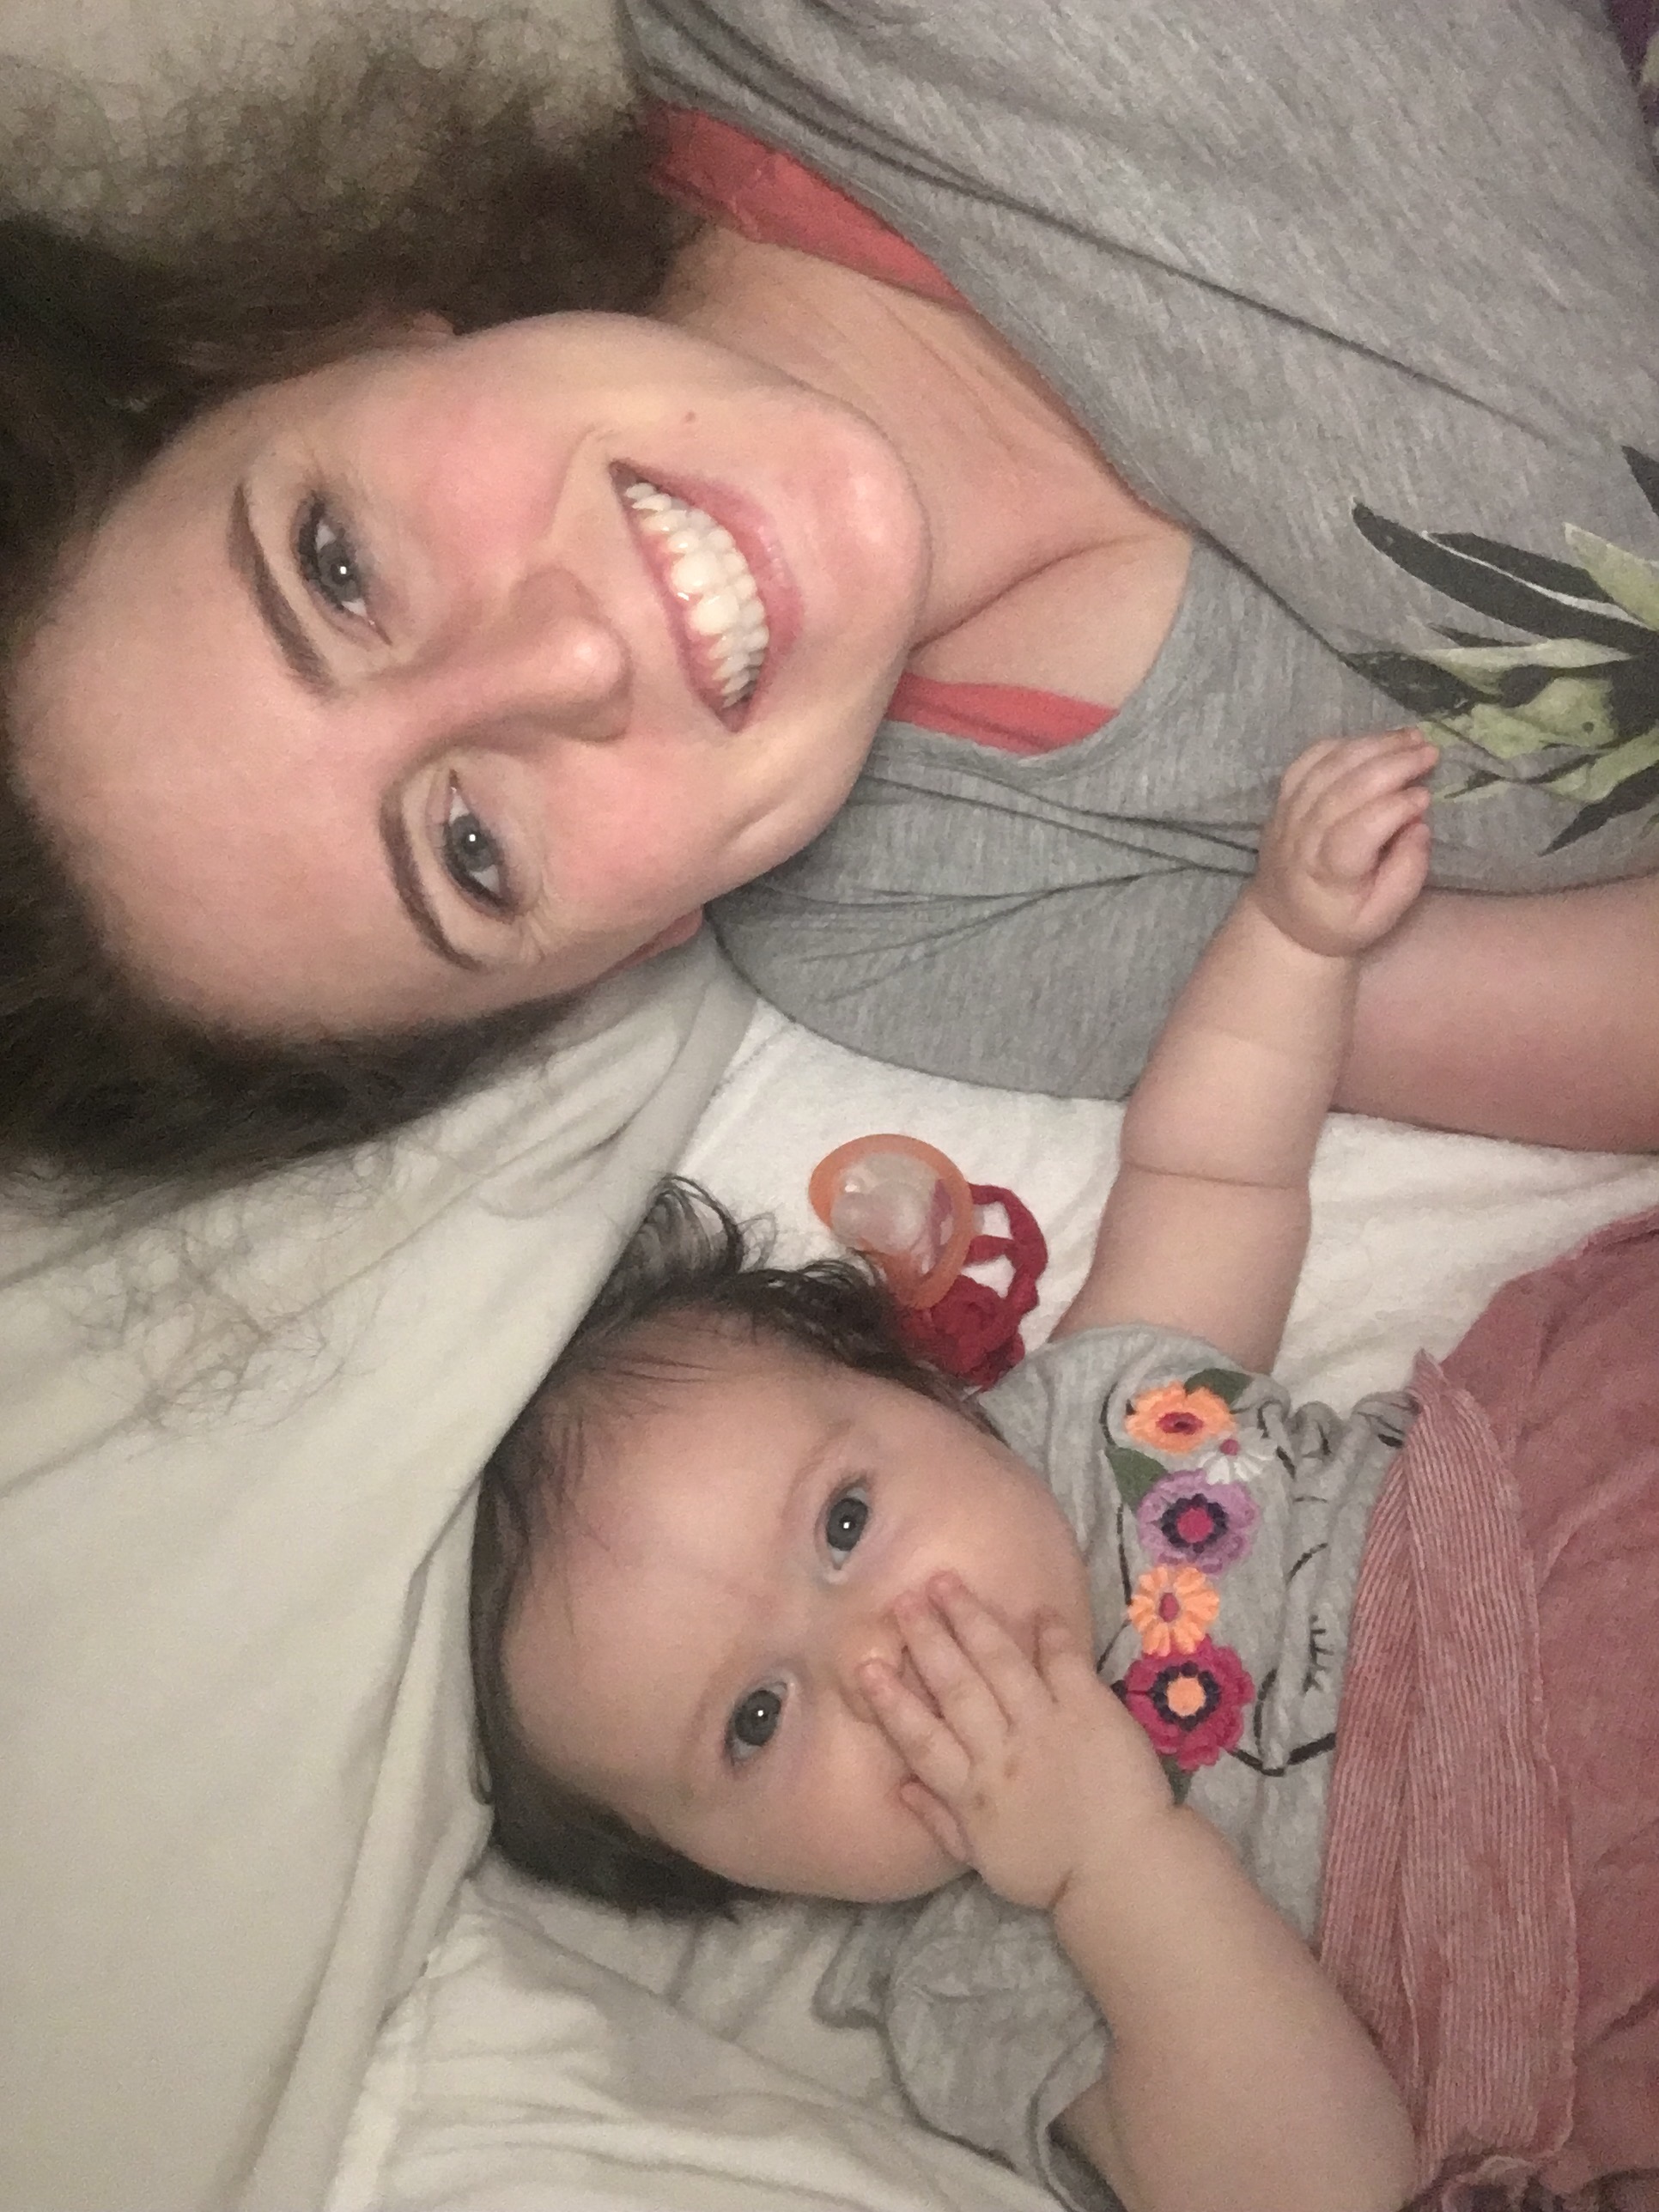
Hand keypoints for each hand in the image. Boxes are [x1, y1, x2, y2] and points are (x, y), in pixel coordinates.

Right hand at [859, 1573, 1173, 1912]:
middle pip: (958, 1688)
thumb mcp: (984, 1859)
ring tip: (946, 1584)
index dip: (893, 1701)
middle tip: (903, 1602)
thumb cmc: (1051, 1870)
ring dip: (972, 1622)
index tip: (867, 1665)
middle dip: (928, 1641)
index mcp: (972, 1791)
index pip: (922, 1739)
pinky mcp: (1091, 1712)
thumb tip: (899, 1786)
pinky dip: (1049, 1636)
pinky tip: (1033, 1608)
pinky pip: (1065, 1665)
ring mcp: (1048, 1727)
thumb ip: (940, 1821)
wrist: (1125, 1870)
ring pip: (1002, 1665)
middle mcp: (1003, 1752)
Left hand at [1248, 730, 1436, 957]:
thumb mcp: (1382, 916)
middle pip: (1345, 788)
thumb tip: (1419, 827)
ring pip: (1327, 766)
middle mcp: (1302, 836)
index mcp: (1328, 870)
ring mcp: (1288, 813)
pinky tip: (1373, 741)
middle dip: (1392, 764)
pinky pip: (1309, 759)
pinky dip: (1343, 744)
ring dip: (1372, 745)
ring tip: (1412, 737)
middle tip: (1430, 752)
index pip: (1359, 828)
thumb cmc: (1341, 920)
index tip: (1426, 797)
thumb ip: (1406, 874)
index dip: (1395, 807)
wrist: (1284, 920)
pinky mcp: (1283, 798)